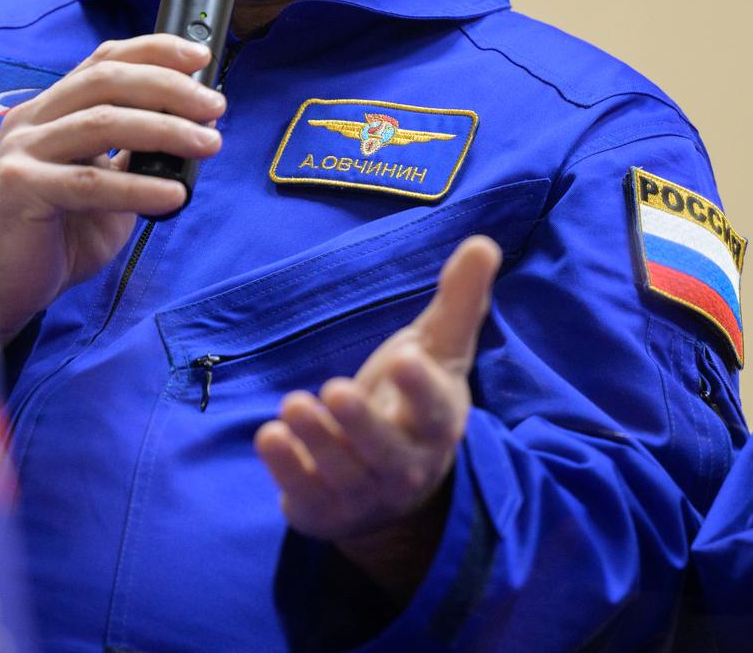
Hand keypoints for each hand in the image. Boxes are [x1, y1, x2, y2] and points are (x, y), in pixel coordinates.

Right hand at [0, 34, 226, 342]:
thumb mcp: (108, 184)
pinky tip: (175, 195)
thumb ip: (137, 154)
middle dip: (168, 87)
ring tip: (208, 144)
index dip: (154, 51)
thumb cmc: (59, 235)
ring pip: (102, 122)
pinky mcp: (19, 188)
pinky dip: (139, 187)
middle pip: (105, 80)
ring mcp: (20, 151)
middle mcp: (31, 120)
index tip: (202, 57)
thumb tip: (197, 126)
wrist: (6, 287)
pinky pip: (90, 182)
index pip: (103, 61)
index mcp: (50, 109)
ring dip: (165, 129)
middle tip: (214, 105)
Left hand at [254, 234, 501, 598]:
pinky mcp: (323, 510)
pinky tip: (268, 436)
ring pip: (341, 472)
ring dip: (317, 440)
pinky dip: (285, 470)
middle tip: (336, 388)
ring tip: (292, 404)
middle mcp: (405, 467)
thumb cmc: (414, 400)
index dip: (421, 388)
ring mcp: (363, 494)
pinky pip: (304, 495)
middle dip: (362, 425)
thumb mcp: (436, 350)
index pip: (434, 409)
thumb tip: (484, 242)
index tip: (406, 358)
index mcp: (435, 423)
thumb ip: (458, 301)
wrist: (394, 486)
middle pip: (387, 452)